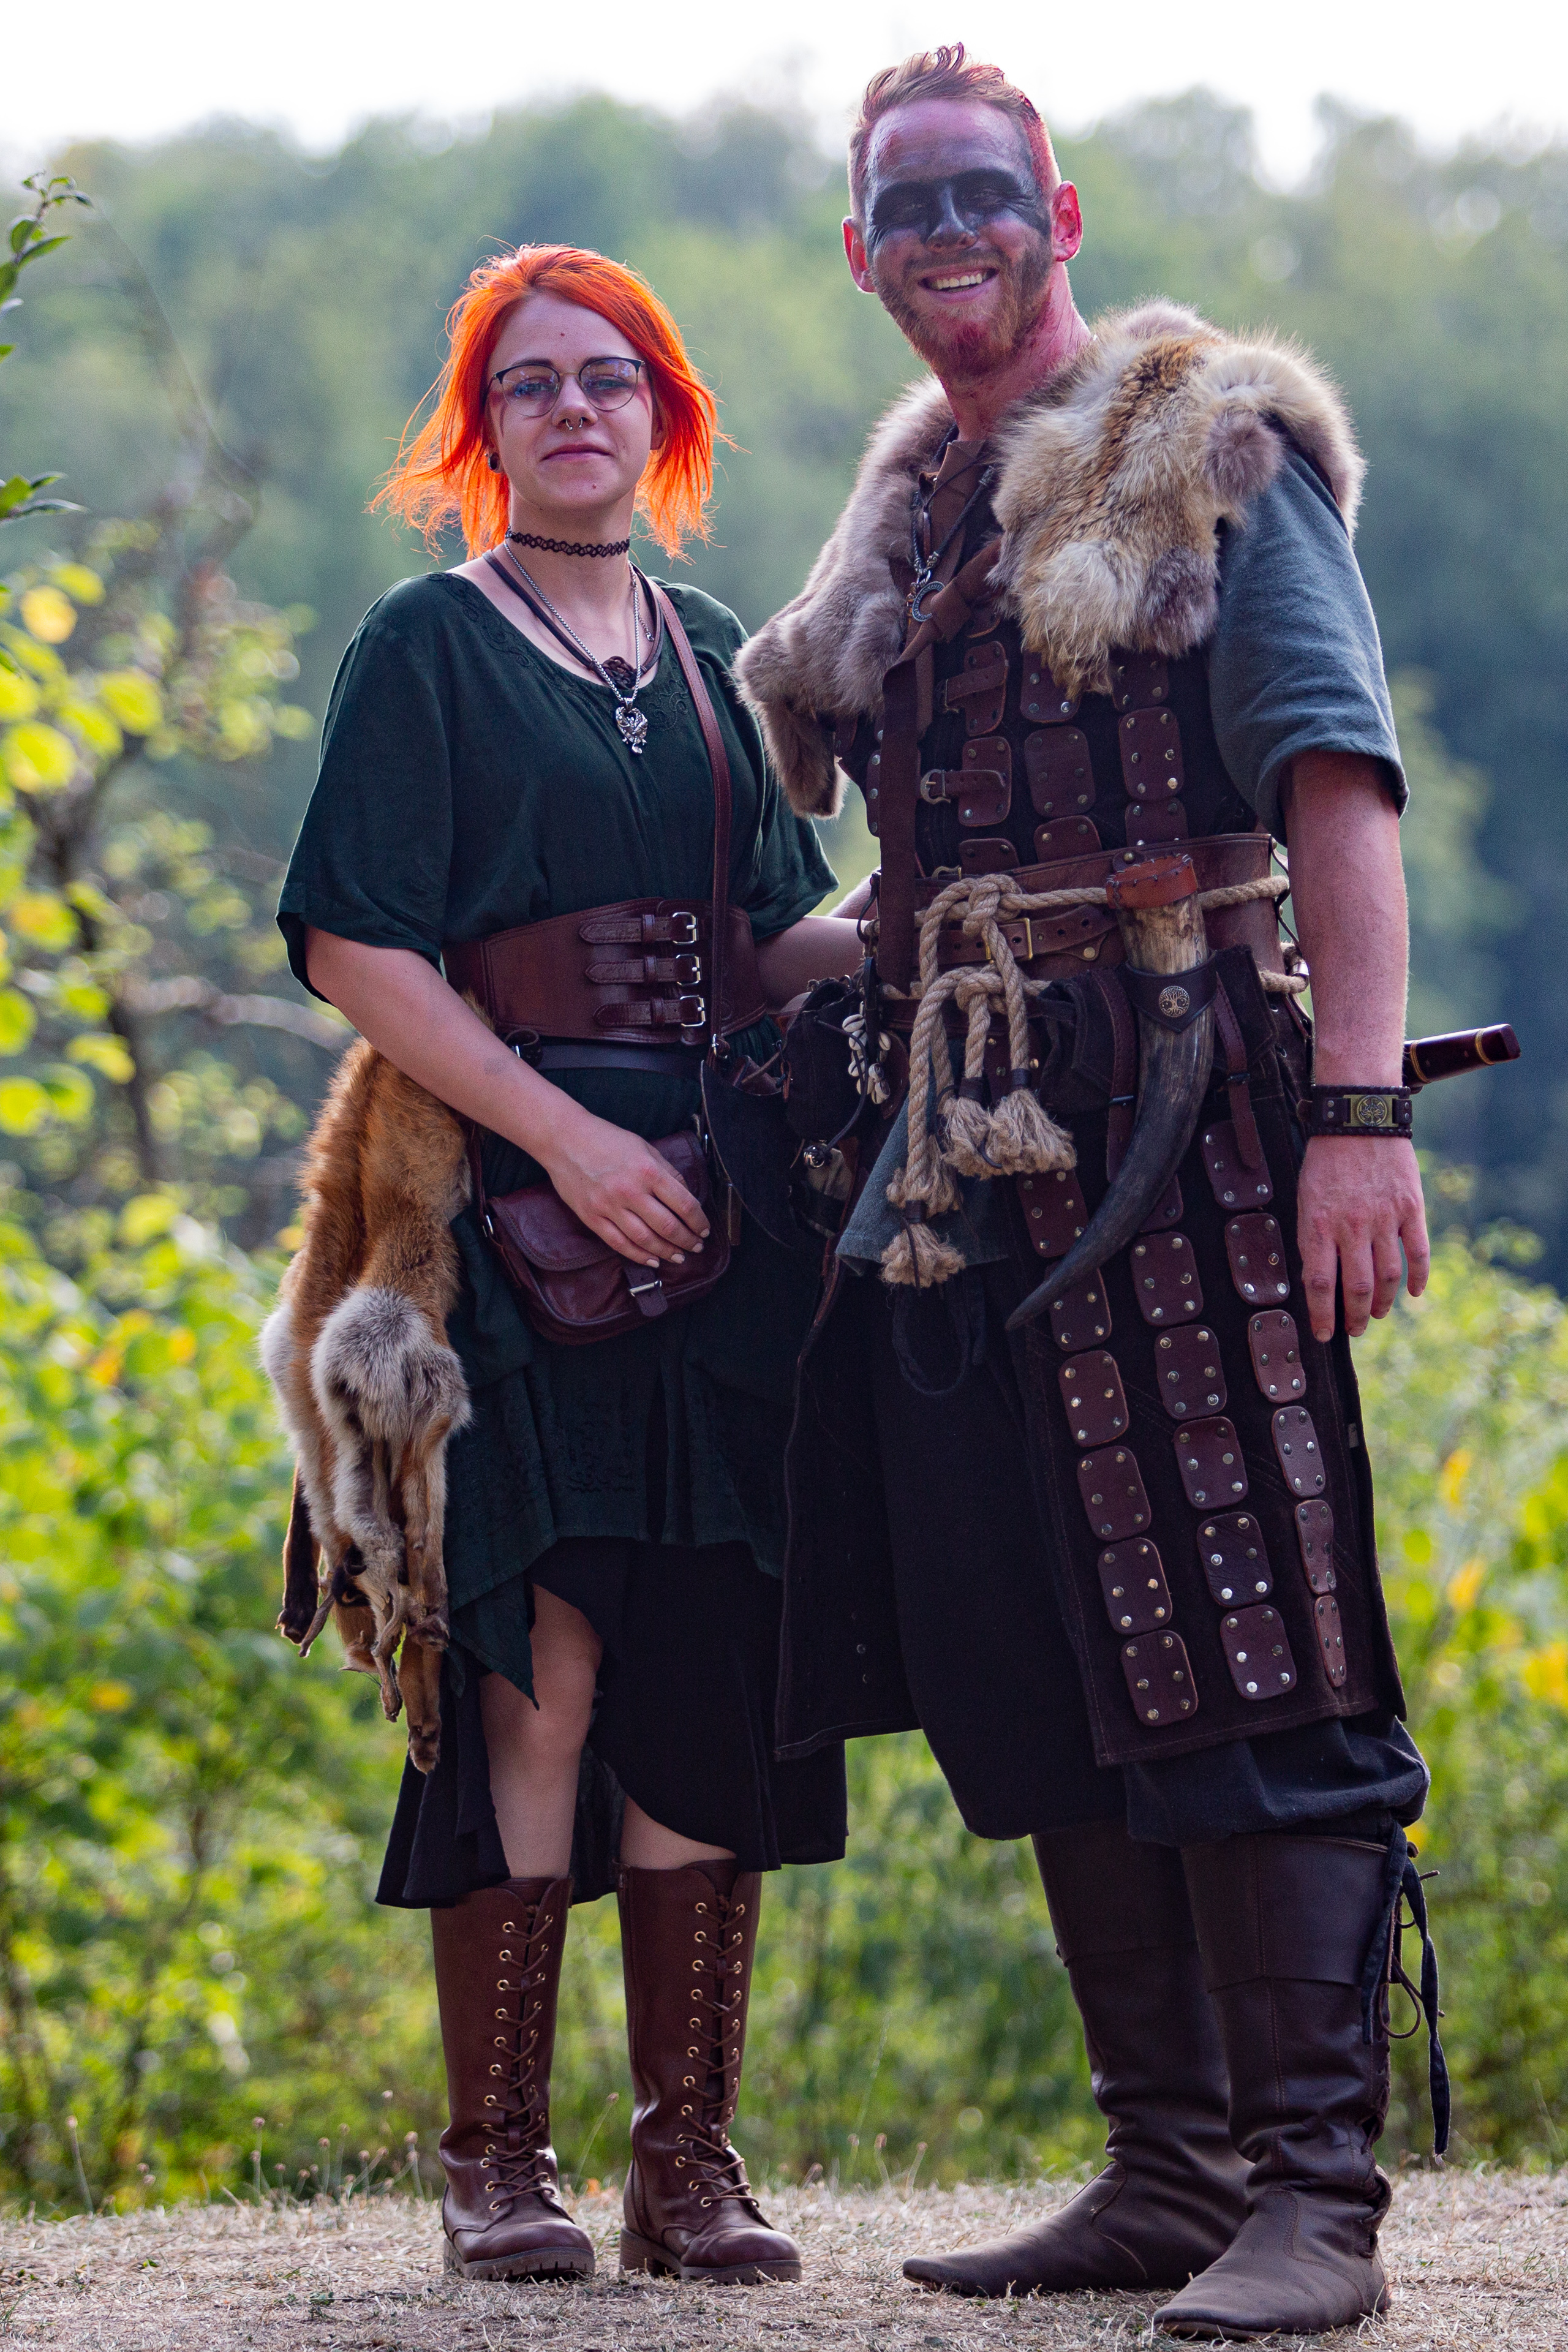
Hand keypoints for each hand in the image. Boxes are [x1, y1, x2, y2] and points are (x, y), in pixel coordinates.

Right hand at [540, 1105, 709, 1267]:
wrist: (564, 1139)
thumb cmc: (607, 1140)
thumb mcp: (645, 1148)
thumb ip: (667, 1172)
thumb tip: (688, 1197)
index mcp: (648, 1170)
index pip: (684, 1204)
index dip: (699, 1221)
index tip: (704, 1228)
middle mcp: (630, 1190)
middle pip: (667, 1226)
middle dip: (687, 1240)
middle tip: (697, 1246)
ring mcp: (609, 1206)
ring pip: (645, 1239)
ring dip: (667, 1252)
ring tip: (679, 1256)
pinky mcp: (592, 1217)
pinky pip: (619, 1243)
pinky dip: (639, 1255)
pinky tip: (653, 1260)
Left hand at [1296, 1136, 1428, 1342]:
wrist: (1359, 1118)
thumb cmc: (1326, 1159)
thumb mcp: (1304, 1196)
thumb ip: (1311, 1235)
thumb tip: (1315, 1277)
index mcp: (1318, 1223)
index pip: (1318, 1283)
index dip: (1322, 1314)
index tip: (1323, 1334)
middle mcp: (1352, 1226)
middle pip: (1356, 1287)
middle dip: (1355, 1316)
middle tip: (1355, 1330)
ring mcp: (1384, 1217)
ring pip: (1387, 1276)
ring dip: (1383, 1302)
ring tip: (1377, 1314)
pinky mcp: (1410, 1208)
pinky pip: (1418, 1252)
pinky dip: (1418, 1277)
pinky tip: (1415, 1293)